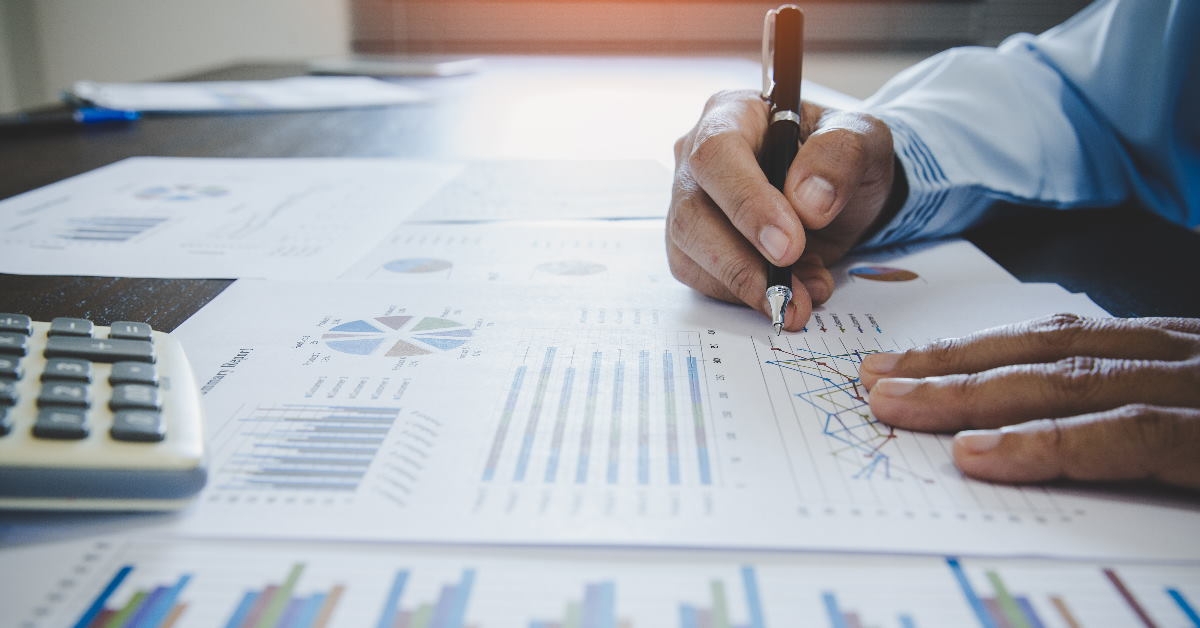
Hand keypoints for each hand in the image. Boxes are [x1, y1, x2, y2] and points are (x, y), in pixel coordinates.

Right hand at [667, 89, 896, 329]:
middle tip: (793, 291)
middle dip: (743, 262)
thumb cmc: (841, 156)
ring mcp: (690, 204)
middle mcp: (697, 158)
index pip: (717, 155)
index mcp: (731, 114)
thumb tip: (808, 202)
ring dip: (748, 287)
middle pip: (692, 213)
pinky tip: (791, 291)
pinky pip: (703, 280)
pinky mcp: (693, 246)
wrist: (840, 194)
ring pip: (690, 253)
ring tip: (803, 296)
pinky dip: (747, 296)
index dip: (747, 203)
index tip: (789, 244)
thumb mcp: (862, 138)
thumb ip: (840, 156)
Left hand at [860, 314, 1199, 489]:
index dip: (971, 351)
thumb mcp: (1190, 420)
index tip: (900, 364)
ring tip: (896, 406)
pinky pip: (1123, 434)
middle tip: (873, 380)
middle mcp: (1177, 357)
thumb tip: (1018, 427)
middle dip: (948, 366)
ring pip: (1064, 381)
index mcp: (1168, 351)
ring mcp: (1197, 390)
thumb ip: (1123, 414)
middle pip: (1041, 352)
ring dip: (969, 393)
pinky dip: (1046, 441)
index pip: (1053, 340)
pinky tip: (977, 452)